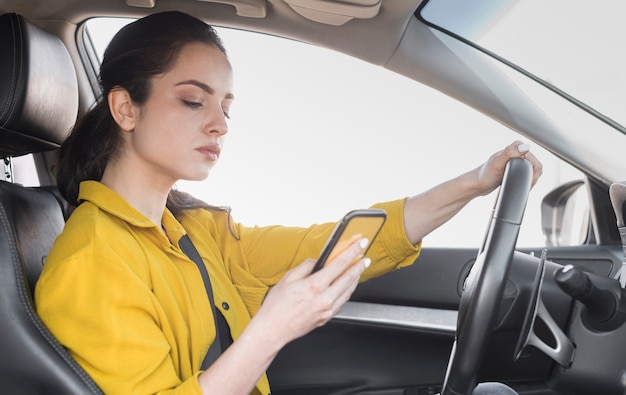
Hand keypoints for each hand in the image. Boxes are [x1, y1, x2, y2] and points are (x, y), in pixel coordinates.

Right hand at [252, 237, 369, 347]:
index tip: (360, 244)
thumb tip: (318, 261)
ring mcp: (327, 310)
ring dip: (356, 278)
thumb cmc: (277, 306)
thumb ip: (306, 266)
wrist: (273, 330)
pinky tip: (347, 285)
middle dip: (359, 265)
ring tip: (358, 269)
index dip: (352, 252)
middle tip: (365, 257)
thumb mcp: (288, 278)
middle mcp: (324, 299)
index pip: (339, 264)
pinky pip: (342, 301)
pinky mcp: (327, 318)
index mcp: (314, 286)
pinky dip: (348, 291)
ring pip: (349, 291)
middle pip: (349, 278)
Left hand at [475, 140, 542, 194]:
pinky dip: (527, 181)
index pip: (534, 160)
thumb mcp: (497, 163)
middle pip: (535, 166)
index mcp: (515, 147)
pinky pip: (527, 175)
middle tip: (523, 185)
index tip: (524, 180)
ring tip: (522, 186)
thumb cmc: (484, 175)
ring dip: (530, 180)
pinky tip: (521, 185)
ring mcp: (516, 161)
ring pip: (533, 171)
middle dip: (532, 178)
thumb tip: (525, 147)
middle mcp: (517, 152)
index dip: (533, 173)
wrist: (476, 185)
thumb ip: (510, 153)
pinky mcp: (514, 169)